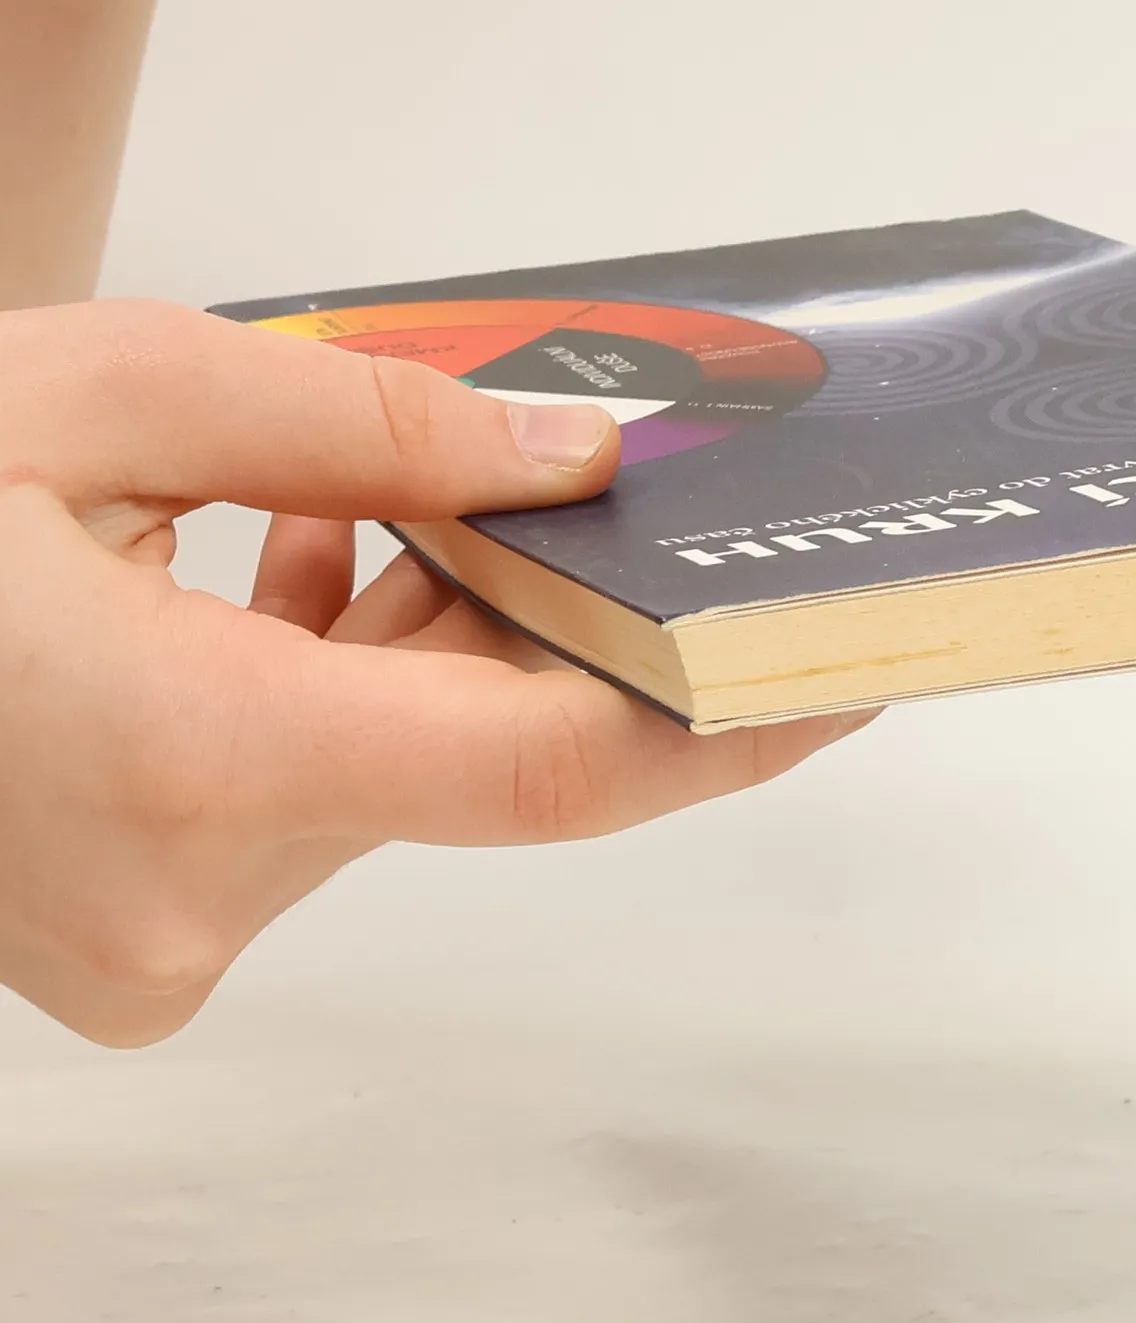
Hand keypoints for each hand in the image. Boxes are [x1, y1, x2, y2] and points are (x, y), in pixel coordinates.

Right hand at [0, 301, 872, 1046]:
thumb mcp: (103, 392)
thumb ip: (370, 424)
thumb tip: (577, 455)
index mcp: (183, 762)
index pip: (548, 770)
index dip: (722, 717)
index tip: (845, 664)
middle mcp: (184, 895)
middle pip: (476, 745)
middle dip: (552, 616)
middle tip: (602, 489)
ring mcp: (156, 930)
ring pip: (397, 761)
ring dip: (437, 628)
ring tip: (402, 488)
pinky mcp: (138, 919)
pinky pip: (316, 786)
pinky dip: (346, 670)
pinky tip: (304, 556)